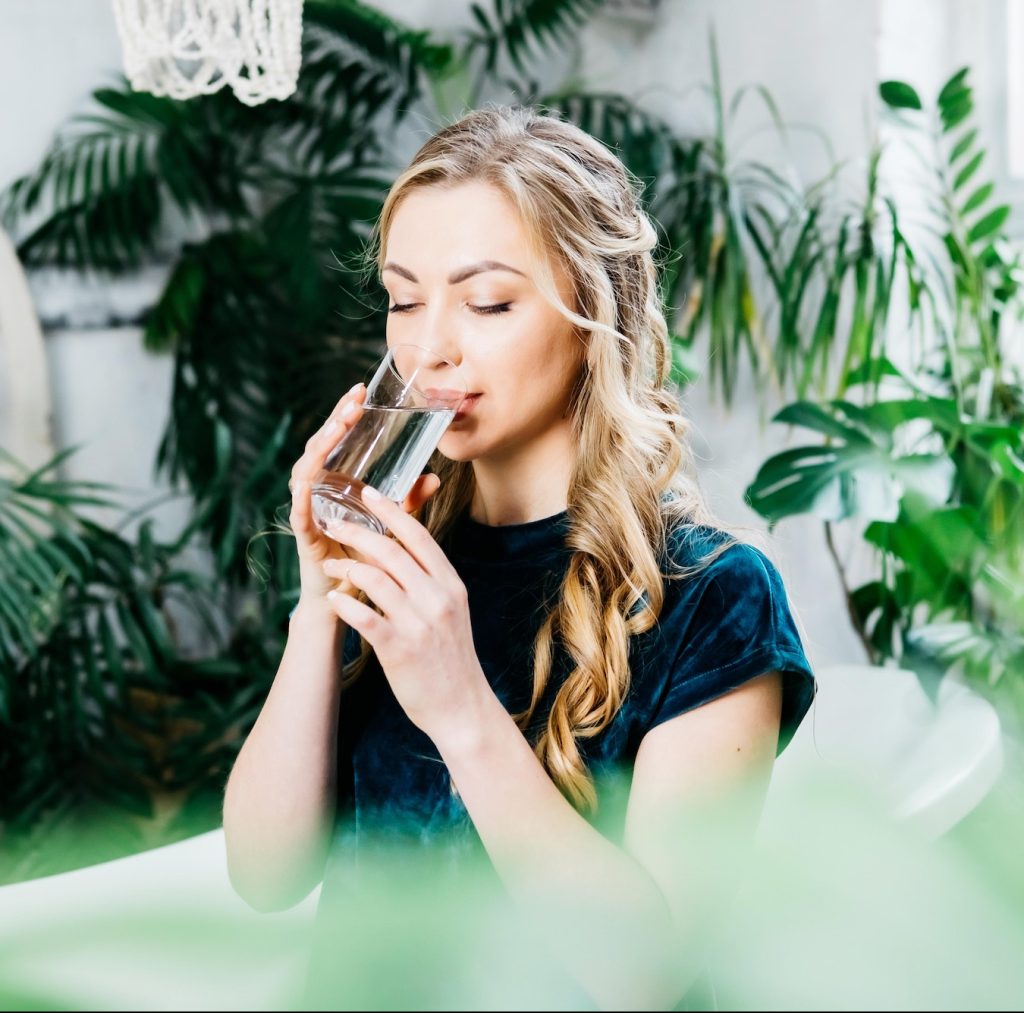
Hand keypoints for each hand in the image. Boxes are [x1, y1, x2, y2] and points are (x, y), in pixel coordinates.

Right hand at [289, 383, 440, 620]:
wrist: (344, 603)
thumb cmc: (364, 563)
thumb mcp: (391, 526)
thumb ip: (408, 503)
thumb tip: (435, 477)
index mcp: (335, 485)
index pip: (337, 441)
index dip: (345, 415)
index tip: (361, 391)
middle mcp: (317, 492)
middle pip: (320, 447)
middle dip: (335, 421)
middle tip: (354, 399)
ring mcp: (307, 511)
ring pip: (305, 470)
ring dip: (321, 446)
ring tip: (339, 426)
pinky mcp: (303, 535)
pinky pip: (298, 510)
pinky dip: (301, 494)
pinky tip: (308, 479)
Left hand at [320, 485, 494, 745]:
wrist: (462, 706)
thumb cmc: (452, 656)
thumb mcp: (452, 609)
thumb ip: (432, 580)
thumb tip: (404, 550)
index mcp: (450, 584)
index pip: (419, 536)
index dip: (392, 511)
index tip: (368, 493)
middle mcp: (437, 598)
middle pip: (391, 551)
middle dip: (357, 532)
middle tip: (335, 524)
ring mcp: (419, 624)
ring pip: (374, 579)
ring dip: (345, 567)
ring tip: (330, 564)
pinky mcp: (399, 650)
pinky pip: (364, 617)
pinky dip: (344, 604)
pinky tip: (332, 599)